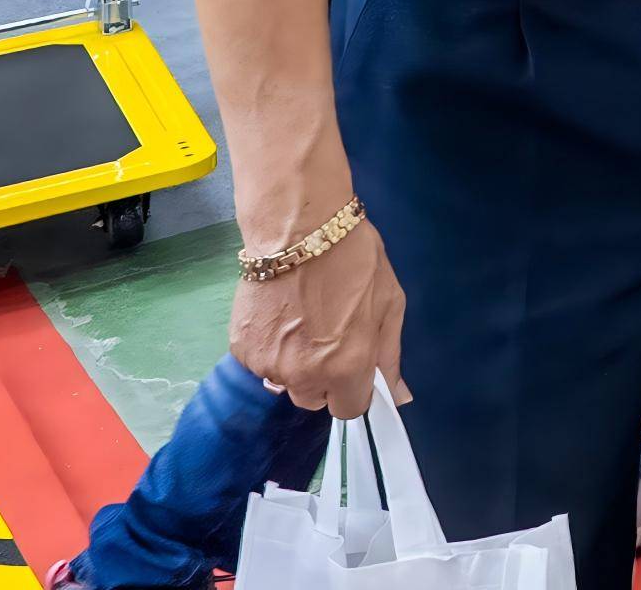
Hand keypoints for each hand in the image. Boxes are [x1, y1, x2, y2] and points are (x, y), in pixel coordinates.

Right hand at [230, 220, 407, 418]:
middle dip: (323, 379)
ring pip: (283, 382)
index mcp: (346, 367)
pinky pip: (260, 364)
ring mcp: (268, 364)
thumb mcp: (389, 303)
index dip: (353, 389)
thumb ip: (389, 354)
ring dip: (294, 363)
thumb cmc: (355, 260)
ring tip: (301, 320)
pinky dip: (269, 348)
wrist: (299, 229)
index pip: (348, 410)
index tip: (353, 366)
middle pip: (312, 399)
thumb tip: (399, 396)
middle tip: (327, 338)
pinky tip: (279, 314)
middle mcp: (304, 375)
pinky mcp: (241, 350)